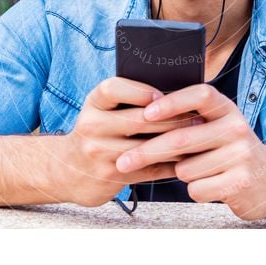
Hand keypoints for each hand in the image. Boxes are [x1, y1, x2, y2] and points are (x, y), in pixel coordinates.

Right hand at [57, 77, 203, 207]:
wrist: (67, 170)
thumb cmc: (98, 132)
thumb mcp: (103, 110)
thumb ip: (128, 100)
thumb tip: (174, 92)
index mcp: (94, 103)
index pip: (113, 88)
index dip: (140, 91)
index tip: (163, 95)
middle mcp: (92, 125)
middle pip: (138, 120)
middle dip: (172, 119)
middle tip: (198, 117)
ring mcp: (98, 152)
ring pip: (146, 147)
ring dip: (176, 144)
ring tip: (198, 139)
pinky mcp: (109, 175)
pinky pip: (147, 170)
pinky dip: (170, 164)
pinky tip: (187, 160)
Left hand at [115, 84, 265, 219]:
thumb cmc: (231, 151)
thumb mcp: (218, 126)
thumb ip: (190, 119)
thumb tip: (141, 115)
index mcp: (227, 109)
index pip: (200, 95)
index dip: (172, 102)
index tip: (146, 112)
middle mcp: (236, 128)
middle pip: (182, 137)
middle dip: (147, 150)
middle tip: (124, 159)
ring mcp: (240, 156)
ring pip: (185, 168)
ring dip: (181, 173)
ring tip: (199, 170)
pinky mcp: (239, 183)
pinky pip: (196, 189)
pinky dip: (195, 190)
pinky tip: (211, 185)